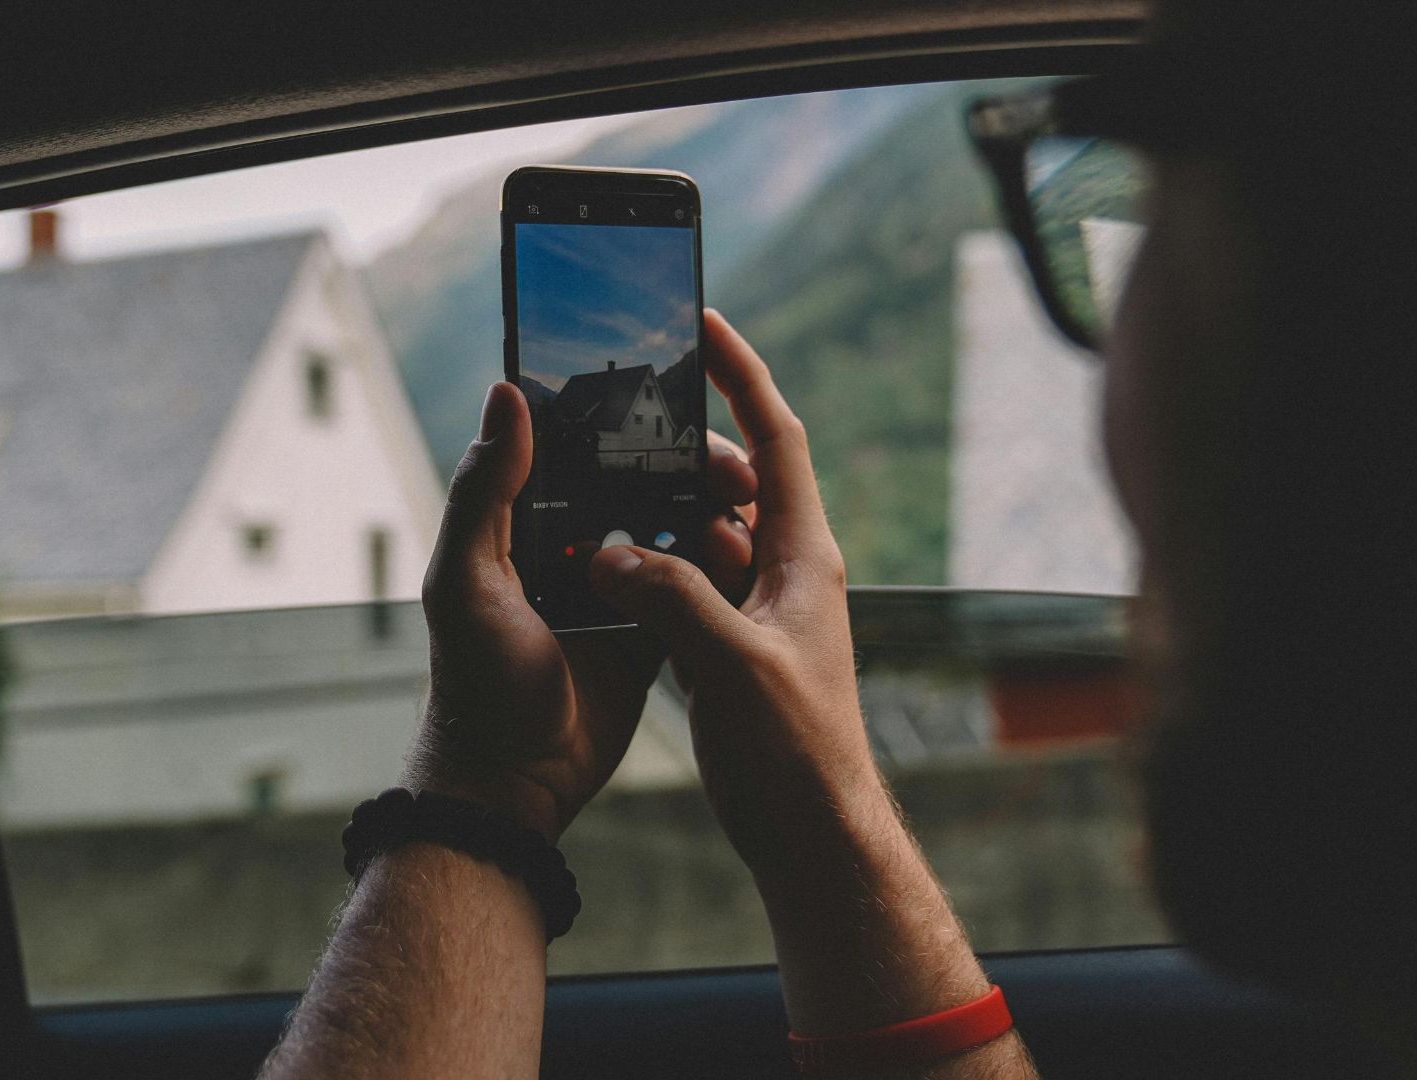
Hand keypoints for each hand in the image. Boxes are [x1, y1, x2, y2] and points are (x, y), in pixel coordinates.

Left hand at [411, 379, 759, 839]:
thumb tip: (506, 394)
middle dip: (691, 466)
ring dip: (712, 513)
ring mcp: (616, 587)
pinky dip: (720, 569)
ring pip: (674, 528)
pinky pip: (693, 587)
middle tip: (736, 471)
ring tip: (747, 512)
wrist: (513, 785)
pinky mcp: (650, 630)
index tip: (680, 403)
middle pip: (641, 481)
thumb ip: (483, 490)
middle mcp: (571, 544)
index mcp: (524, 521)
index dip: (629, 419)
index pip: (580, 446)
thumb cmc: (474, 683)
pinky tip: (749, 555)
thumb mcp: (466, 579)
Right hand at [588, 310, 875, 861]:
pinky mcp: (731, 650)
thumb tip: (612, 550)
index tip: (705, 325)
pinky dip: (651, 572)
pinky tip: (607, 573)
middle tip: (627, 434)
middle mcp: (787, 573)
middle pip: (735, 483)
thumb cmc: (793, 750)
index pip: (777, 439)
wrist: (811, 832)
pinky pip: (687, 587)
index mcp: (804, 557)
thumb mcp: (731, 662)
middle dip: (683, 453)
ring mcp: (759, 612)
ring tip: (605, 500)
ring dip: (660, 517)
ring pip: (704, 537)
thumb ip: (670, 595)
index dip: (743, 376)